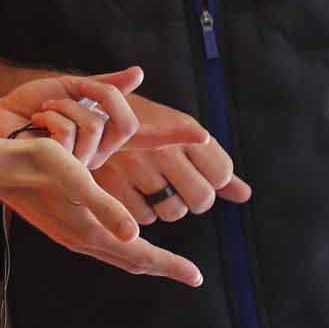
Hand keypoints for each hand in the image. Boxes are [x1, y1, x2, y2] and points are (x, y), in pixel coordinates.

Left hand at [0, 66, 209, 168]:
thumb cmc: (25, 110)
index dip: (174, 135)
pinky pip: (72, 134)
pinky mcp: (62, 171)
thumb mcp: (67, 89)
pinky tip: (34, 126)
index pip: (146, 135)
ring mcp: (81, 167)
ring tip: (40, 116)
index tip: (203, 134)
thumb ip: (104, 85)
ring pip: (95, 126)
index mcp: (101, 137)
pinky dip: (51, 118)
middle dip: (98, 95)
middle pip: (123, 121)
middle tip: (67, 91)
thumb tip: (139, 72)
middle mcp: (97, 155)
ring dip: (63, 107)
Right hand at [0, 136, 204, 286]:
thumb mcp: (75, 178)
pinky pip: (104, 245)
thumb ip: (105, 207)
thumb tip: (134, 233)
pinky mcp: (65, 225)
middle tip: (188, 273)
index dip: (170, 266)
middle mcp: (84, 238)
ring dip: (143, 257)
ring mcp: (73, 234)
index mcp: (90, 231)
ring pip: (118, 254)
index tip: (196, 276)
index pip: (140, 255)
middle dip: (162, 267)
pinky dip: (123, 247)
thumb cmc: (35, 164)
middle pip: (132, 260)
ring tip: (162, 258)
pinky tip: (123, 236)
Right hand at [95, 94, 248, 223]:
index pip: (222, 172)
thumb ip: (212, 164)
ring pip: (173, 212)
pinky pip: (144, 217)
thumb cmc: (139, 124)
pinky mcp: (113, 185)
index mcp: (182, 128)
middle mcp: (163, 147)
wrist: (84, 110)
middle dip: (194, 200)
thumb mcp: (176, 130)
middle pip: (202, 198)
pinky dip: (141, 212)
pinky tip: (131, 192)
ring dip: (166, 208)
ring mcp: (137, 167)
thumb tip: (244, 195)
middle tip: (176, 188)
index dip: (213, 181)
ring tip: (150, 187)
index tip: (197, 174)